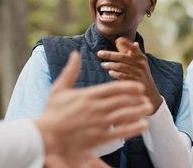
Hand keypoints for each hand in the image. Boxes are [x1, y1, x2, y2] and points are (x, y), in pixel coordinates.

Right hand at [35, 51, 152, 166]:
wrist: (45, 136)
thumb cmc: (51, 113)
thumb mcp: (59, 89)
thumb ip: (70, 71)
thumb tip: (75, 54)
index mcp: (88, 95)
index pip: (114, 88)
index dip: (129, 86)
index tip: (139, 86)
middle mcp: (96, 108)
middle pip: (123, 100)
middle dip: (137, 98)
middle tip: (146, 97)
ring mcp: (99, 123)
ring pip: (125, 114)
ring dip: (139, 110)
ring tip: (147, 108)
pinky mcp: (99, 138)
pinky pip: (122, 131)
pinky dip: (134, 127)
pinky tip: (143, 125)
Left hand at [97, 37, 162, 113]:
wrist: (149, 92)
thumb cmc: (140, 74)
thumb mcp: (139, 62)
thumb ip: (129, 52)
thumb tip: (119, 41)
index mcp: (141, 57)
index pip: (133, 47)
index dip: (125, 43)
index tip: (116, 40)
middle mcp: (140, 63)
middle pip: (122, 57)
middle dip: (109, 54)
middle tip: (99, 53)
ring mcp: (138, 73)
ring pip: (120, 66)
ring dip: (110, 65)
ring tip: (103, 65)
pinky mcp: (134, 81)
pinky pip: (121, 76)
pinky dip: (114, 73)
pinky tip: (110, 72)